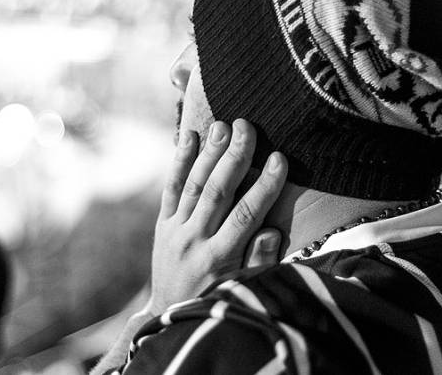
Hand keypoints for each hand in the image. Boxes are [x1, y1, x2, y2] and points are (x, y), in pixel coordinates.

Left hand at [145, 119, 287, 315]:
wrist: (169, 314)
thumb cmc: (215, 300)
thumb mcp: (240, 289)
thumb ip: (258, 262)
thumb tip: (271, 230)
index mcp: (219, 259)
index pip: (245, 215)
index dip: (264, 185)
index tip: (279, 159)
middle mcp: (194, 241)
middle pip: (217, 192)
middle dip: (234, 158)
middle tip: (247, 128)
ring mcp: (175, 231)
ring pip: (193, 186)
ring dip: (209, 154)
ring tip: (223, 126)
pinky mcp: (162, 224)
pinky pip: (171, 188)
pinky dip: (179, 162)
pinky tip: (189, 137)